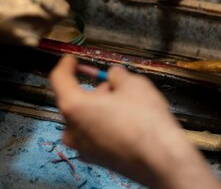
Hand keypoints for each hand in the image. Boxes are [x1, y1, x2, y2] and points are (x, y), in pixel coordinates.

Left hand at [50, 56, 220, 188]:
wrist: (161, 160)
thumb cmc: (144, 119)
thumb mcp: (133, 83)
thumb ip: (117, 75)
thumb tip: (114, 76)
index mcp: (74, 107)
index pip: (59, 80)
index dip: (66, 65)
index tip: (71, 59)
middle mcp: (72, 130)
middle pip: (75, 101)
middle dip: (93, 90)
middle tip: (114, 84)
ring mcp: (83, 148)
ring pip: (85, 119)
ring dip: (99, 108)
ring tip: (125, 104)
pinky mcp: (97, 160)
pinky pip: (94, 135)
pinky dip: (104, 125)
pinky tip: (126, 122)